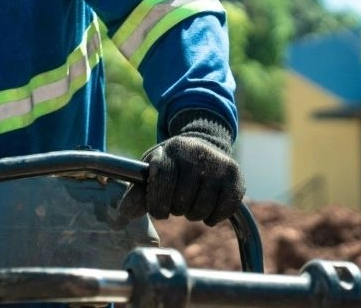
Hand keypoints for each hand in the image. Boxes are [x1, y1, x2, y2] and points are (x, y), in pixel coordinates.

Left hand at [120, 110, 245, 225]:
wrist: (203, 143)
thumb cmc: (172, 163)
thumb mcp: (152, 170)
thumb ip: (138, 193)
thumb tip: (125, 213)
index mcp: (170, 151)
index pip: (163, 183)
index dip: (158, 203)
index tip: (158, 210)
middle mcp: (195, 154)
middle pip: (182, 201)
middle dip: (175, 209)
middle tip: (176, 202)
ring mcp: (217, 164)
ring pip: (202, 208)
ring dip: (193, 214)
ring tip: (191, 202)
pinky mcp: (235, 176)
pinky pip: (224, 210)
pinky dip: (213, 217)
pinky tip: (208, 208)